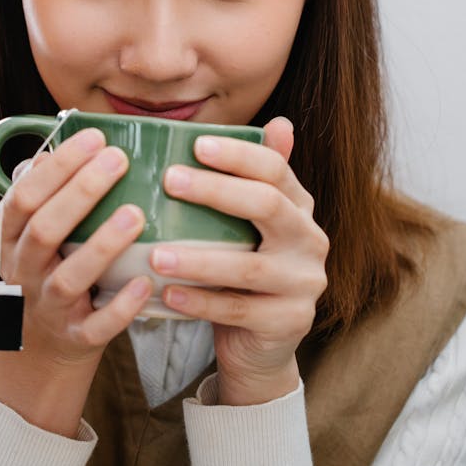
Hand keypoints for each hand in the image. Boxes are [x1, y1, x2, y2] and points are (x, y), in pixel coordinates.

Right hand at [0, 128, 151, 433]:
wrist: (37, 344)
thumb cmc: (42, 266)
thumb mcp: (24, 228)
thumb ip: (37, 189)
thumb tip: (54, 146)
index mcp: (8, 236)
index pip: (25, 195)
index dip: (59, 166)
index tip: (96, 138)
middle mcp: (22, 270)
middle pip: (44, 228)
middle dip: (81, 191)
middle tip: (119, 159)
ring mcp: (48, 306)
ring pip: (69, 277)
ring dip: (102, 243)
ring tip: (136, 213)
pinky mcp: (75, 337)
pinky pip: (96, 326)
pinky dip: (121, 307)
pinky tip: (145, 283)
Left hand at [152, 116, 328, 405]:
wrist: (262, 344)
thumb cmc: (245, 270)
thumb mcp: (252, 224)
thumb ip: (257, 178)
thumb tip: (280, 122)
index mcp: (300, 208)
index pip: (275, 170)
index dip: (238, 155)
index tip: (194, 145)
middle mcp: (310, 241)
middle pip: (266, 206)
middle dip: (217, 191)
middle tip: (169, 181)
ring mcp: (303, 284)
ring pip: (247, 268)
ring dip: (198, 259)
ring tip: (155, 253)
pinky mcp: (287, 322)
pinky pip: (237, 312)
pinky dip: (198, 303)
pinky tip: (166, 293)